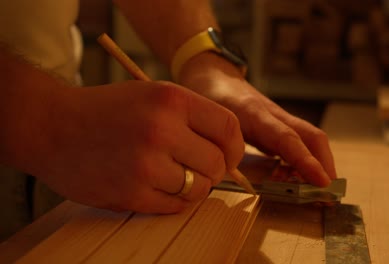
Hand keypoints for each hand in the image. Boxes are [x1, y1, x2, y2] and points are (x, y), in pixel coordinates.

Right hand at [31, 80, 243, 212]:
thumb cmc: (107, 110)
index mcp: (172, 99)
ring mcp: (146, 164)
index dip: (235, 148)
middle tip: (194, 167)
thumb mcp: (153, 95)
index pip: (229, 128)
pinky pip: (174, 206)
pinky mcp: (131, 193)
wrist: (52, 126)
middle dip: (212, 170)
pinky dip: (171, 200)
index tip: (229, 157)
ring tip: (169, 175)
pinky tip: (154, 185)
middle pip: (217, 164)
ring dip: (191, 186)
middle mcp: (162, 130)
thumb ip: (193, 119)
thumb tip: (229, 154)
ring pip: (198, 188)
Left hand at [179, 53, 336, 186]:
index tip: (323, 182)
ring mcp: (279, 119)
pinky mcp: (277, 124)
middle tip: (329, 194)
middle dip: (325, 165)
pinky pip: (298, 142)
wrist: (214, 75)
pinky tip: (294, 178)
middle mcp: (274, 115)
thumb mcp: (210, 120)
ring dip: (316, 165)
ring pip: (309, 140)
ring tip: (312, 191)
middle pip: (312, 137)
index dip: (306, 162)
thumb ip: (222, 144)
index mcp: (256, 114)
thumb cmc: (211, 97)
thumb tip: (232, 174)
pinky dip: (303, 162)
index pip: (289, 139)